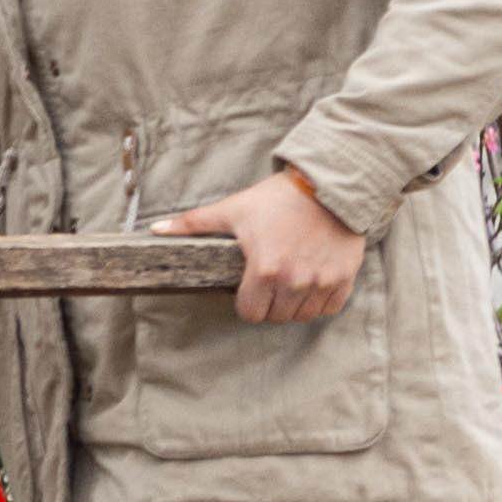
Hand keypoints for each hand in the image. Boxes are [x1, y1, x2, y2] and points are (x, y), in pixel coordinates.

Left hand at [154, 168, 364, 322]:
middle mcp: (295, 281)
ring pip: (302, 315)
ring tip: (289, 282)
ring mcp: (322, 282)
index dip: (246, 303)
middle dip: (269, 304)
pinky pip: (329, 307)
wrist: (328, 185)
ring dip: (293, 304)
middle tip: (268, 283)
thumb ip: (194, 224)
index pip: (251, 313)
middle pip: (276, 317)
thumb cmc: (277, 198)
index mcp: (265, 270)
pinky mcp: (344, 279)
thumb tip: (156, 230)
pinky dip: (319, 301)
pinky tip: (311, 282)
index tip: (248, 289)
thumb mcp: (234, 209)